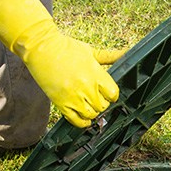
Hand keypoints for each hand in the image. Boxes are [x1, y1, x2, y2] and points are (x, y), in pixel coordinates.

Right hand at [0, 0, 122, 127]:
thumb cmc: (67, 48)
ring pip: (91, 114)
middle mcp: (86, 87)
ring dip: (92, 112)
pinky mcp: (61, 103)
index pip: (113, 93)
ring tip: (89, 105)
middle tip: (96, 98)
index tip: (108, 93)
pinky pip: (76, 121)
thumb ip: (110, 56)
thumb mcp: (91, 51)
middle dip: (102, 103)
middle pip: (102, 105)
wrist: (42, 48)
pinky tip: (83, 118)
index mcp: (96, 73)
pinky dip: (82, 122)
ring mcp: (73, 96)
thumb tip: (128, 53)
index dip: (112, 95)